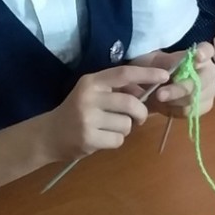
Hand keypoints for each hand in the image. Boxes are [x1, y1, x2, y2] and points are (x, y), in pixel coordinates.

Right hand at [41, 64, 170, 161]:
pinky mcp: (88, 139)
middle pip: (130, 103)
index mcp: (92, 82)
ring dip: (126, 128)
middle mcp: (89, 97)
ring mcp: (87, 119)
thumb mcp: (93, 93)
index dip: (147, 74)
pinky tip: (102, 138)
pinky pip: (118, 140)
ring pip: (126, 124)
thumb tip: (148, 89)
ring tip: (112, 128)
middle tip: (139, 118)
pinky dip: (116, 140)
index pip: (124, 73)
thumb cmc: (77, 111)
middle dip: (141, 112)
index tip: (165, 76)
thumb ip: (116, 90)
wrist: (49, 134)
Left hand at [131, 43, 214, 117]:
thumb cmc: (155, 69)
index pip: (207, 51)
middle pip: (203, 80)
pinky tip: (166, 105)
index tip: (197, 57)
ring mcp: (210, 90)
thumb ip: (167, 61)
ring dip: (173, 101)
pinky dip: (175, 109)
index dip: (204, 53)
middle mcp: (209, 71)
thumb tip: (179, 63)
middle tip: (160, 94)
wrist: (152, 88)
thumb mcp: (154, 62)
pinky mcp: (205, 106)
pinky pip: (191, 111)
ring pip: (195, 98)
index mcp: (200, 54)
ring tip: (157, 99)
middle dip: (181, 88)